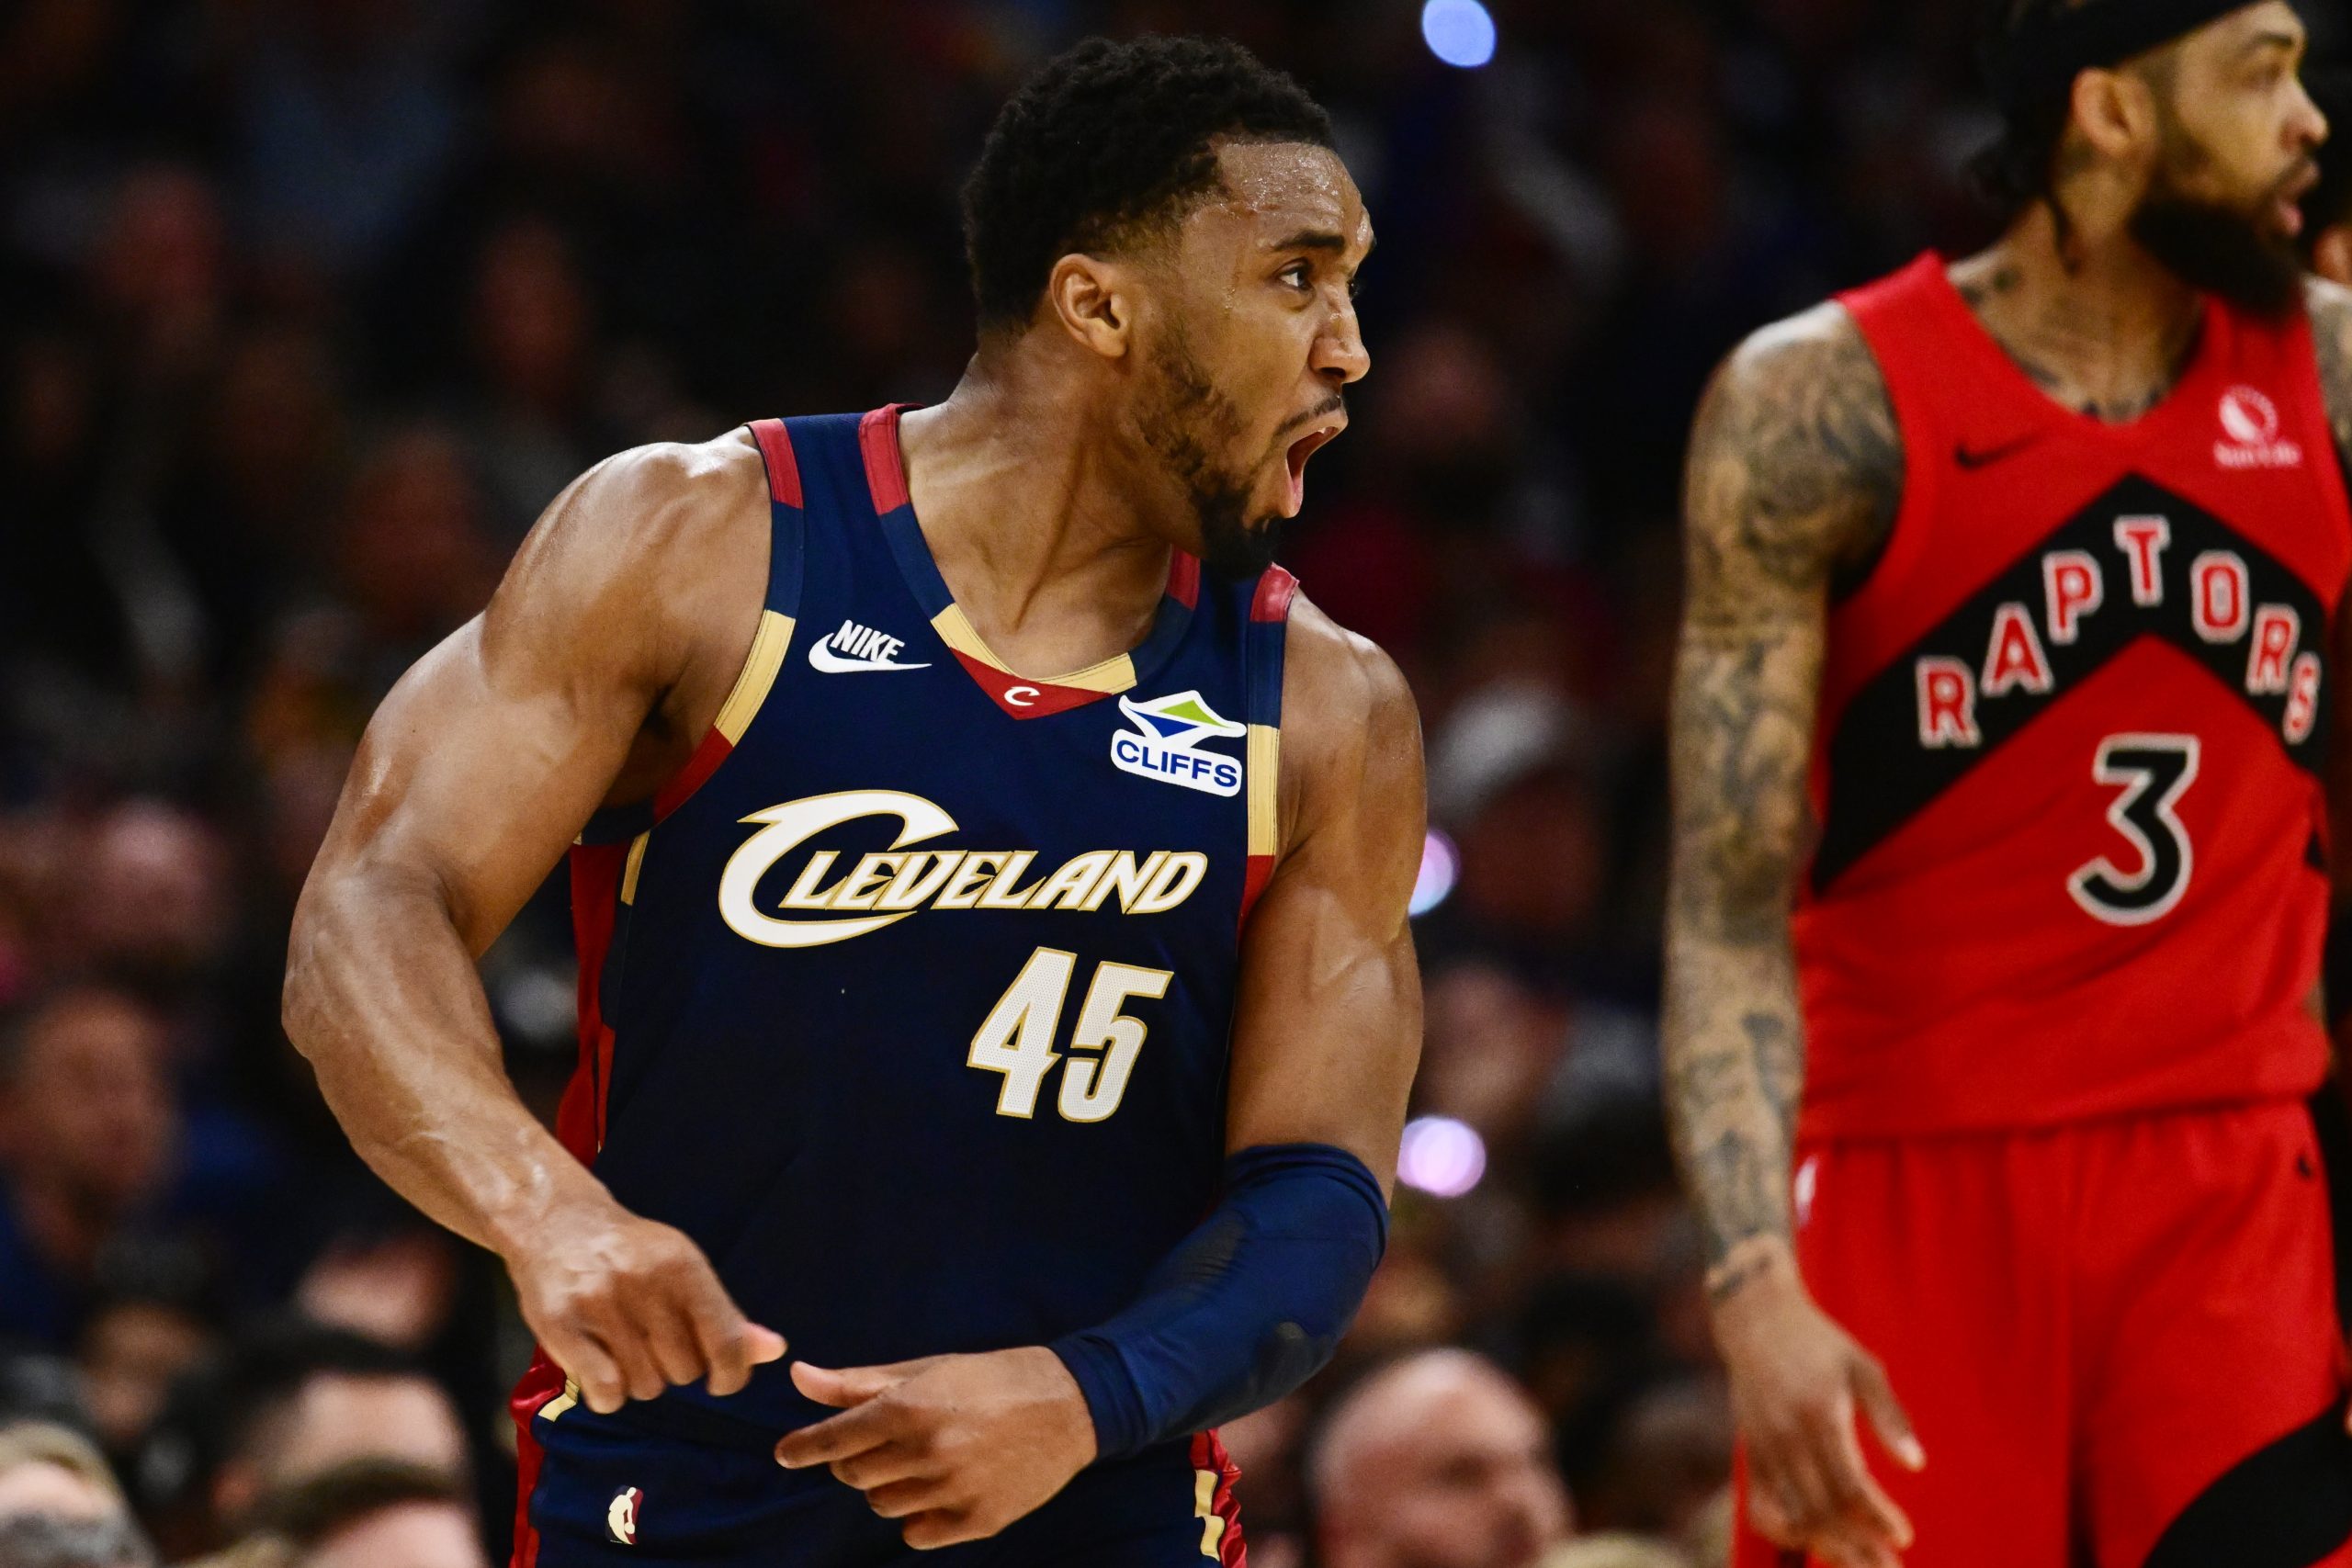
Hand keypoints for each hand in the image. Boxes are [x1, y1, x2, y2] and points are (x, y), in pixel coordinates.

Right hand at [506, 1194, 785, 1412]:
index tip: (721, 1381)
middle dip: (674, 1369)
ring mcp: (600, 1304)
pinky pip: (606, 1394)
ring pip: (645, 1387)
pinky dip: (607, 1396)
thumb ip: (727, 1315)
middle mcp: (645, 1283)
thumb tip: (776, 1350)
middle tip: (652, 1344)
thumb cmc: (630, 1253)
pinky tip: (599, 1368)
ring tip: (622, 1348)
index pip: (727, 1342)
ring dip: (638, 1381)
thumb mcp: (683, 1269)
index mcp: (683, 1266)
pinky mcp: (561, 1326)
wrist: (554, 1221)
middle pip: (684, 1372)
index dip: (732, 1375)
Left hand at [773, 1347, 1097, 1548]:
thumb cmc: (992, 1379)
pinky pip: (916, 1533)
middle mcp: (927, 1452)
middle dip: (855, 1461)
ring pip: (882, 1506)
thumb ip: (858, 1382)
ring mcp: (953, 1491)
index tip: (786, 1453)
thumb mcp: (926, 1371)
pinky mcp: (977, 1521)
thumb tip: (798, 1377)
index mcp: (910, 1408)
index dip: (804, 1448)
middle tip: (883, 1444)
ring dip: (888, 1487)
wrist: (1070, 1405)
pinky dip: (919, 1516)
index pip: (834, 1439)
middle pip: (853, 1476)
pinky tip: (943, 1488)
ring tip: (922, 1461)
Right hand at [1714, 1247, 1923, 1567]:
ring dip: (1829, 1545)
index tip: (1903, 1536)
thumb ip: (1889, 1416)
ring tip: (1860, 1563)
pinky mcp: (1749, 1452)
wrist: (1754, 1318)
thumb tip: (1916, 1465)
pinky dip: (1787, 1533)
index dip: (1877, 1518)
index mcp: (1819, 1414)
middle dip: (1858, 1545)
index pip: (1850, 1486)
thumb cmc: (1819, 1342)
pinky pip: (1764, 1507)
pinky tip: (1814, 1544)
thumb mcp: (1863, 1366)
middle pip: (1823, 1510)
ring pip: (1794, 1515)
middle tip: (1889, 1566)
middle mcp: (1786, 1436)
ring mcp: (1762, 1446)